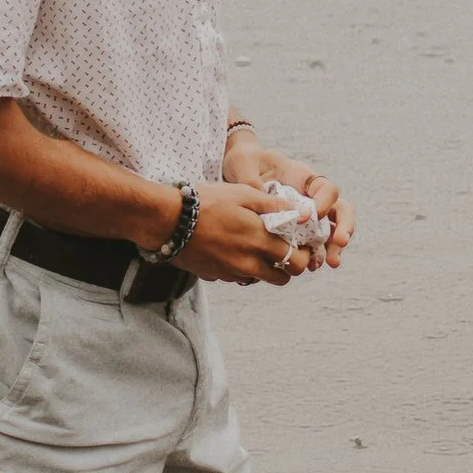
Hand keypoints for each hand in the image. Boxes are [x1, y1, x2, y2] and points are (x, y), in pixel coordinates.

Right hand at [176, 180, 321, 287]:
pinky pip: (238, 276)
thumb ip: (272, 204)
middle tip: (285, 249)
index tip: (303, 244)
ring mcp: (232, 272)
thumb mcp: (242, 193)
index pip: (296, 261)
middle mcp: (248, 262)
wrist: (168, 221)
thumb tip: (298, 210)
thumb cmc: (206, 202)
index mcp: (259, 240)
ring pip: (261, 278)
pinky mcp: (217, 276)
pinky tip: (234, 248)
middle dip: (289, 266)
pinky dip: (243, 267)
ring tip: (259, 248)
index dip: (304, 254)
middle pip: (283, 277)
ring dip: (267, 268)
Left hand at [217, 142, 353, 269]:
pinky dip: (314, 256)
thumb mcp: (244, 163)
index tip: (311, 215)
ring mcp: (307, 216)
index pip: (326, 188)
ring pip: (331, 231)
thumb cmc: (246, 163)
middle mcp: (311, 197)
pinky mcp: (298, 232)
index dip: (324, 201)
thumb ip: (249, 178)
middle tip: (341, 242)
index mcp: (303, 178)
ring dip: (333, 248)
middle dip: (344, 226)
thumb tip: (260, 196)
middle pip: (340, 210)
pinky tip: (310, 266)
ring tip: (329, 262)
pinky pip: (312, 245)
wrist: (238, 175)